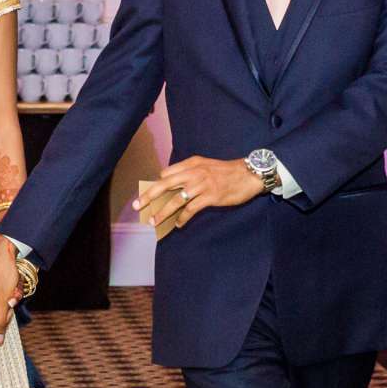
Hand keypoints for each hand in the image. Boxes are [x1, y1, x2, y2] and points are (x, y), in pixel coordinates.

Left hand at [151, 154, 267, 226]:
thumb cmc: (227, 172)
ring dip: (163, 212)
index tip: (147, 195)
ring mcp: (202, 185)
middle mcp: (194, 172)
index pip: (166, 173)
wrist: (249, 174)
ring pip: (175, 200)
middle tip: (137, 206)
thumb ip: (190, 172)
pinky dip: (182, 218)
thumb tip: (174, 184)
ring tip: (154, 221)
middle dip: (149, 196)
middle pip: (165, 184)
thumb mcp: (206, 166)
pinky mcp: (210, 196)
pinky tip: (178, 224)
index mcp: (192, 163)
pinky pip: (191, 209)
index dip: (156, 185)